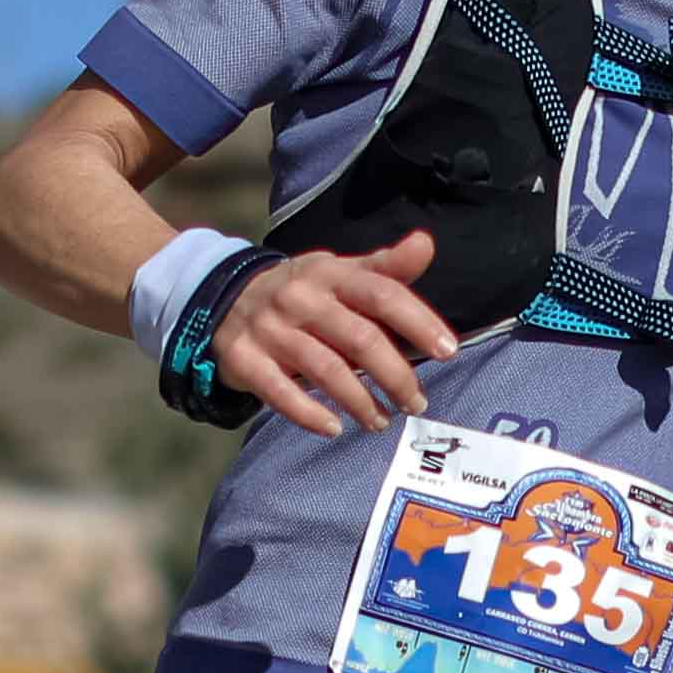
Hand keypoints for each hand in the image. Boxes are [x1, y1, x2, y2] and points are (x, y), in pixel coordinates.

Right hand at [214, 229, 455, 435]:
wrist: (225, 299)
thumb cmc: (303, 291)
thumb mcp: (339, 272)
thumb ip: (386, 268)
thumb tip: (426, 244)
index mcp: (329, 274)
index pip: (382, 294)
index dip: (418, 321)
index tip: (447, 351)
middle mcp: (300, 298)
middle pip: (360, 339)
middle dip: (396, 376)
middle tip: (416, 402)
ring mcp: (270, 329)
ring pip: (325, 370)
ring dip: (360, 401)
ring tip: (381, 421)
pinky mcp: (245, 359)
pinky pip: (279, 392)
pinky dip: (309, 413)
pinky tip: (334, 428)